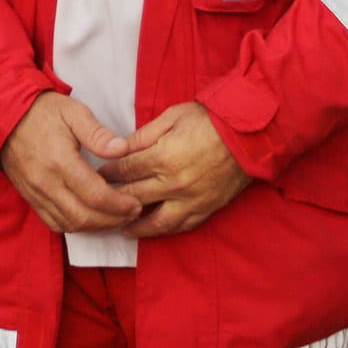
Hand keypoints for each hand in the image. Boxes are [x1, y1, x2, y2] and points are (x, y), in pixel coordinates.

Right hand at [0, 93, 139, 233]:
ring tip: (116, 217)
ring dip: (96, 226)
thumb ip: (98, 134)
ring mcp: (35, 194)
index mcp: (60, 161)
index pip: (95, 195)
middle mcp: (46, 183)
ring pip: (69, 225)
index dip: (119, 205)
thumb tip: (122, 150)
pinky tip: (91, 218)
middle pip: (84, 217)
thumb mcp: (74, 112)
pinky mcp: (30, 198)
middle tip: (132, 213)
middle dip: (112, 220)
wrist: (6, 116)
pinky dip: (76, 226)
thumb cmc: (43, 112)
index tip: (136, 203)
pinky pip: (54, 223)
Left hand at [101, 102, 253, 236]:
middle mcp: (174, 183)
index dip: (108, 172)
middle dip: (113, 199)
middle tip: (99, 202)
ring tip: (122, 228)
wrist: (249, 133)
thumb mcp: (173, 116)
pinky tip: (154, 230)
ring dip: (136, 226)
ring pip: (157, 222)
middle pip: (134, 196)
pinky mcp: (207, 208)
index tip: (97, 174)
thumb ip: (144, 135)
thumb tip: (119, 147)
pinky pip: (183, 226)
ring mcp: (191, 199)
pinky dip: (166, 231)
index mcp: (163, 157)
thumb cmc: (210, 119)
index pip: (126, 170)